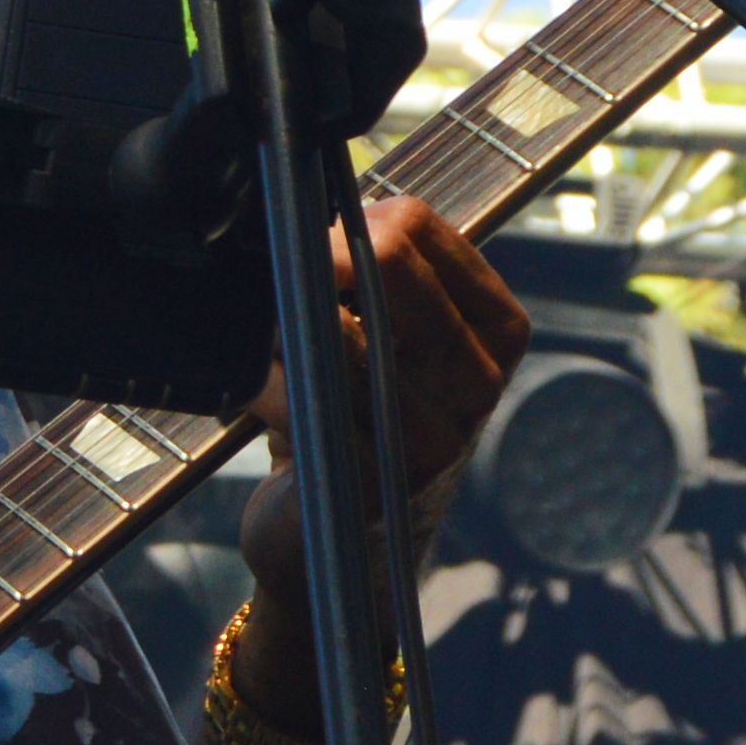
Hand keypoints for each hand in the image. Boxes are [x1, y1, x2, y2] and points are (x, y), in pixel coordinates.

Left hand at [229, 194, 527, 693]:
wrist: (337, 544)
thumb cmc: (354, 418)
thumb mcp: (386, 337)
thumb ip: (370, 268)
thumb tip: (301, 199)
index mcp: (498, 330)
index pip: (414, 225)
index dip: (340, 227)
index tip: (309, 258)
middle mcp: (479, 381)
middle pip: (383, 261)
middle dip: (309, 265)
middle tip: (277, 297)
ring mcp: (434, 437)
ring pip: (337, 326)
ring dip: (279, 325)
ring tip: (265, 346)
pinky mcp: (374, 483)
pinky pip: (299, 397)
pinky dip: (256, 383)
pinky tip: (247, 388)